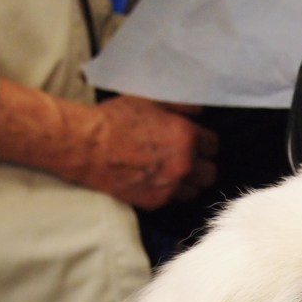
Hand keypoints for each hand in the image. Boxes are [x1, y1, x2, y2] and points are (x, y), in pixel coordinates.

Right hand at [67, 95, 218, 209]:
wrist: (88, 146)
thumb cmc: (116, 119)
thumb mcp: (150, 100)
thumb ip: (180, 105)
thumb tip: (200, 111)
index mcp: (187, 136)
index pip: (213, 145)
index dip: (203, 142)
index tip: (194, 142)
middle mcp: (184, 164)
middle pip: (210, 172)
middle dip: (202, 164)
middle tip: (188, 159)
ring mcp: (171, 186)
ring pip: (196, 191)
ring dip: (190, 182)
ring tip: (175, 173)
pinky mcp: (156, 202)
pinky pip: (175, 200)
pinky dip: (171, 192)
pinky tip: (159, 181)